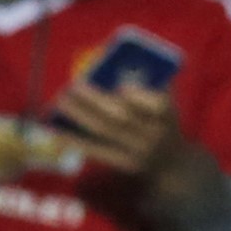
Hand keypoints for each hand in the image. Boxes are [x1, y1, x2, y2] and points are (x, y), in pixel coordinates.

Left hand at [52, 82, 181, 177]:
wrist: (171, 161)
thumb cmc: (164, 121)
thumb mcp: (168, 103)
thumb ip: (152, 85)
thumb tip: (121, 67)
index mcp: (169, 115)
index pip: (157, 106)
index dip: (138, 96)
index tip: (119, 85)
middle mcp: (154, 134)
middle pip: (122, 118)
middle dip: (96, 101)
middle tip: (74, 86)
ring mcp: (138, 151)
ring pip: (104, 131)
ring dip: (80, 115)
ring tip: (61, 101)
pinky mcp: (123, 163)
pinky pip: (96, 150)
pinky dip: (76, 139)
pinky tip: (58, 130)